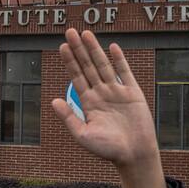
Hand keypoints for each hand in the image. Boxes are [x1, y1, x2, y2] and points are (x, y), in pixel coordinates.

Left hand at [52, 29, 167, 187]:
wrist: (134, 155)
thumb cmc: (108, 150)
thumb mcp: (83, 135)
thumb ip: (69, 118)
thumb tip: (54, 101)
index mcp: (88, 103)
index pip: (76, 77)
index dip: (70, 61)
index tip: (62, 46)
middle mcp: (101, 94)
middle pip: (87, 66)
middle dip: (79, 49)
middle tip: (70, 31)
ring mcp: (117, 92)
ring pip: (103, 66)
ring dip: (95, 49)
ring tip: (86, 33)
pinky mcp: (133, 93)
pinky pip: (125, 73)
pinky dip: (119, 60)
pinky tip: (112, 47)